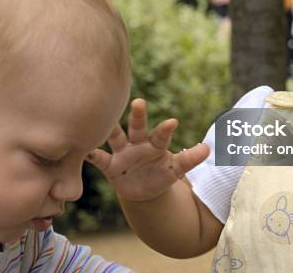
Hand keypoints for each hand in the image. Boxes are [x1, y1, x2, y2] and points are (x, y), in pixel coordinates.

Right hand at [86, 98, 209, 201]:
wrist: (143, 190)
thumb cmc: (161, 174)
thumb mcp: (176, 170)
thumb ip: (190, 159)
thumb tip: (208, 148)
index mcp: (155, 144)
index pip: (161, 135)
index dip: (166, 129)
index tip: (173, 122)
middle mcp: (137, 143)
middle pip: (137, 127)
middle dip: (138, 115)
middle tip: (140, 102)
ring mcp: (122, 152)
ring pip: (116, 137)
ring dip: (111, 130)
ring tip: (106, 121)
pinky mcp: (109, 165)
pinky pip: (98, 158)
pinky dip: (91, 154)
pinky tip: (84, 150)